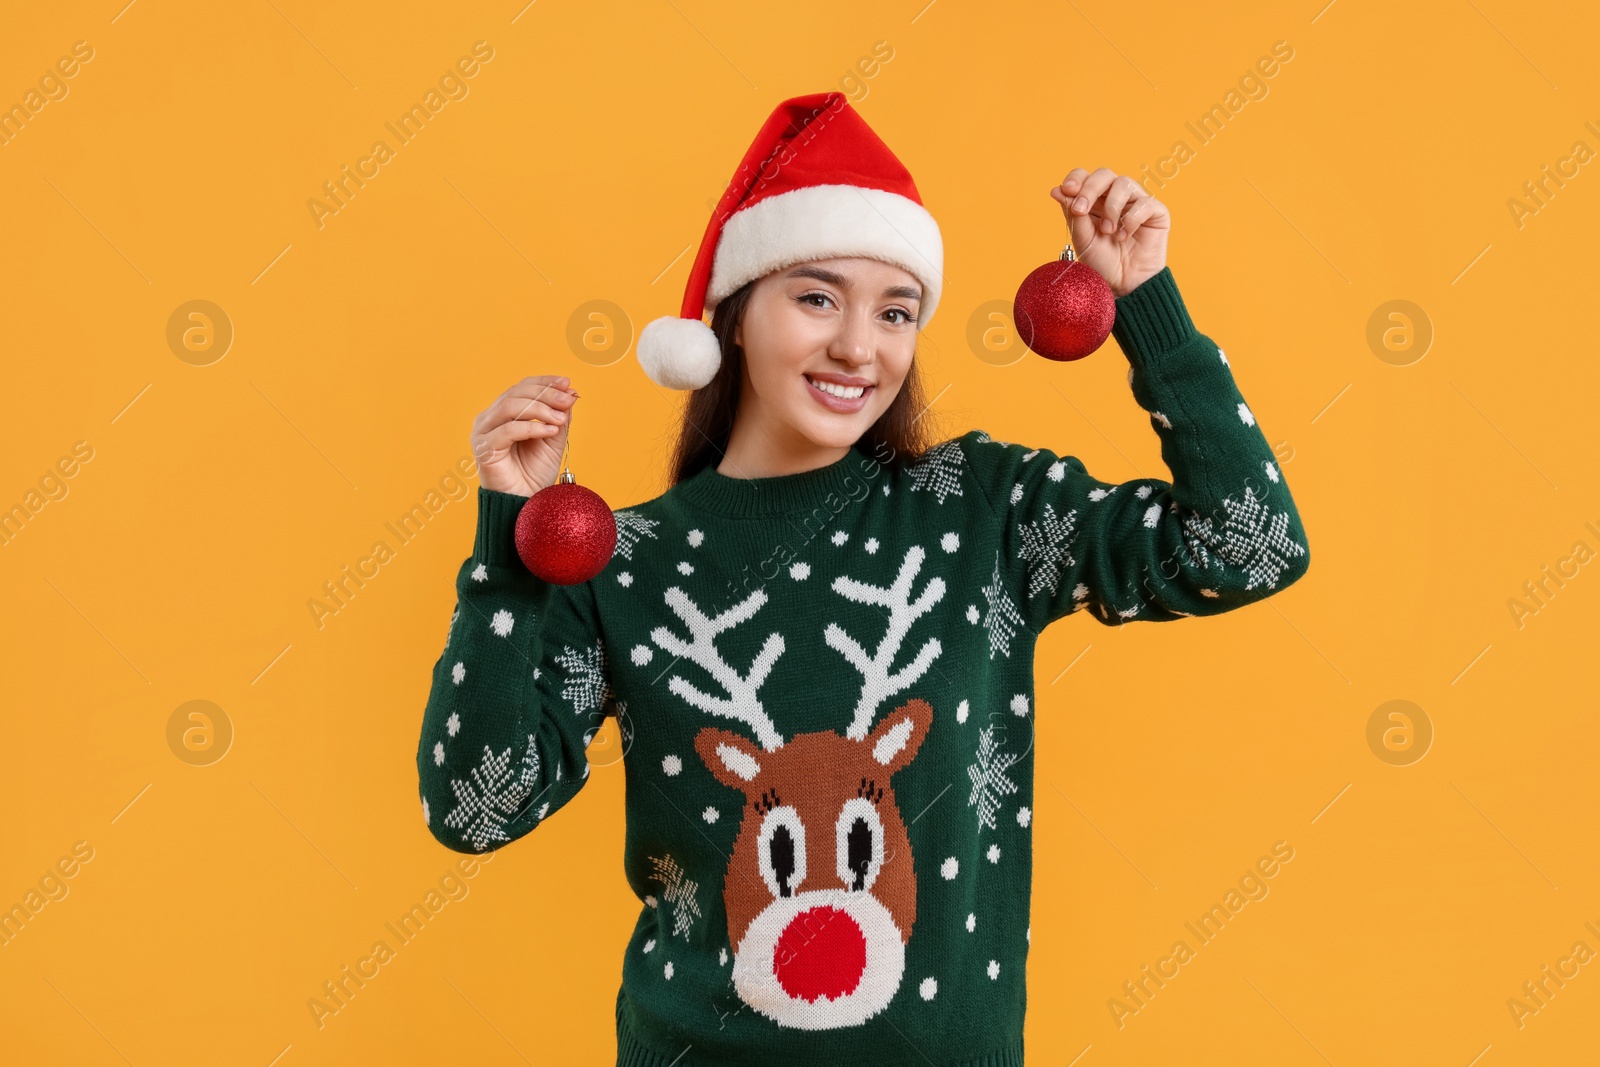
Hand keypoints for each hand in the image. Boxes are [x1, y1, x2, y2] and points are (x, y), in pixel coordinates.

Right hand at [471, 375, 579, 495]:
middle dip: (546, 394)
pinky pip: (508, 430)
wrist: (526, 502)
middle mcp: (489, 418)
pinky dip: (531, 427)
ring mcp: (484, 432)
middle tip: (568, 400)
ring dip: (540, 409)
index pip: (522, 387)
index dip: (545, 382)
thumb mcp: (553, 438)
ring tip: (560, 419)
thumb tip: (570, 392)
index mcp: (503, 412)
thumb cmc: (535, 472)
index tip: (567, 383)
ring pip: (511, 407)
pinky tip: (550, 431)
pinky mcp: (484, 448)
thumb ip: (559, 415)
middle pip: (517, 393)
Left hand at [1049, 168, 1168, 297]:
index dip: (1076, 178)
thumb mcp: (1082, 239)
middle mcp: (1115, 198)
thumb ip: (1073, 214)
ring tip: (1108, 231)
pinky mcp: (1156, 212)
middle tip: (1081, 210)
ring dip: (1111, 207)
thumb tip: (1057, 190)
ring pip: (1124, 183)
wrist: (1124, 286)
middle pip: (1104, 174)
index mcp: (1095, 201)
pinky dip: (1131, 219)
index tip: (1067, 190)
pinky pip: (1144, 202)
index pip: (1085, 177)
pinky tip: (1124, 236)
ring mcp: (1137, 203)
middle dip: (1090, 189)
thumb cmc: (1102, 263)